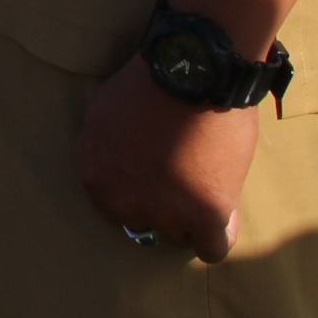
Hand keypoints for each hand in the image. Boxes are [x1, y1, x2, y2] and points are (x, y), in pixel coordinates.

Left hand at [75, 58, 259, 263]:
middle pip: (146, 222)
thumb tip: (122, 161)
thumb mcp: (106, 109)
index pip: (114, 205)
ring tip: (209, 184)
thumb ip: (108, 145)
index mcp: (94, 173)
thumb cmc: (153, 78)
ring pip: (179, 234)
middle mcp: (122, 200)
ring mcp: (164, 210)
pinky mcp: (204, 213)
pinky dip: (218, 238)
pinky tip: (223, 221)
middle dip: (163, 204)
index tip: (156, 177)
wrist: (194, 68)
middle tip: (185, 175)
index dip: (138, 191)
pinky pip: (212, 249)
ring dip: (192, 216)